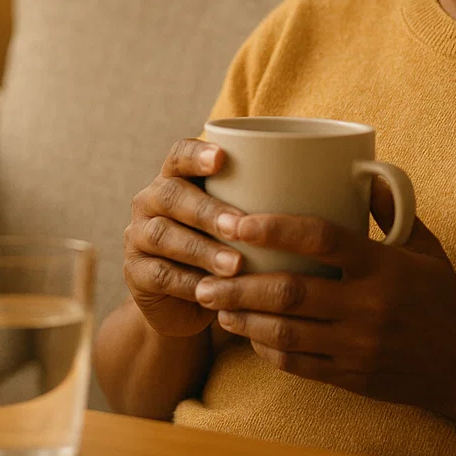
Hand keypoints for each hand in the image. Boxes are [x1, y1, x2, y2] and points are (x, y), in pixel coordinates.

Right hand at [124, 139, 245, 337]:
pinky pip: (160, 275)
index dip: (197, 155)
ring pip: (164, 236)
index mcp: (176, 177)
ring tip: (236, 265)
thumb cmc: (226, 249)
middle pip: (172, 195)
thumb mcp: (241, 223)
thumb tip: (320, 188)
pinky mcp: (135, 273)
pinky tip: (214, 292)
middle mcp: (151, 200)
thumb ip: (260, 202)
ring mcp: (138, 236)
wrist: (189, 301)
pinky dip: (189, 283)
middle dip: (207, 211)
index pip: (179, 154)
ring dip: (201, 250)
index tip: (222, 158)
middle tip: (239, 226)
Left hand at [192, 183, 455, 415]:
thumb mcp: (425, 247)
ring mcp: (357, 346)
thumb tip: (363, 169)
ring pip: (284, 332)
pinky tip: (247, 335)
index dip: (276, 228)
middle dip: (239, 284)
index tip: (239, 222)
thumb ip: (392, 210)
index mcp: (384, 267)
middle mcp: (368, 307)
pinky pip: (296, 364)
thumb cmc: (441, 296)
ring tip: (214, 305)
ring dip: (242, 318)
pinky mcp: (350, 376)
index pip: (322, 239)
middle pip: (290, 292)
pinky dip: (265, 349)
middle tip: (207, 275)